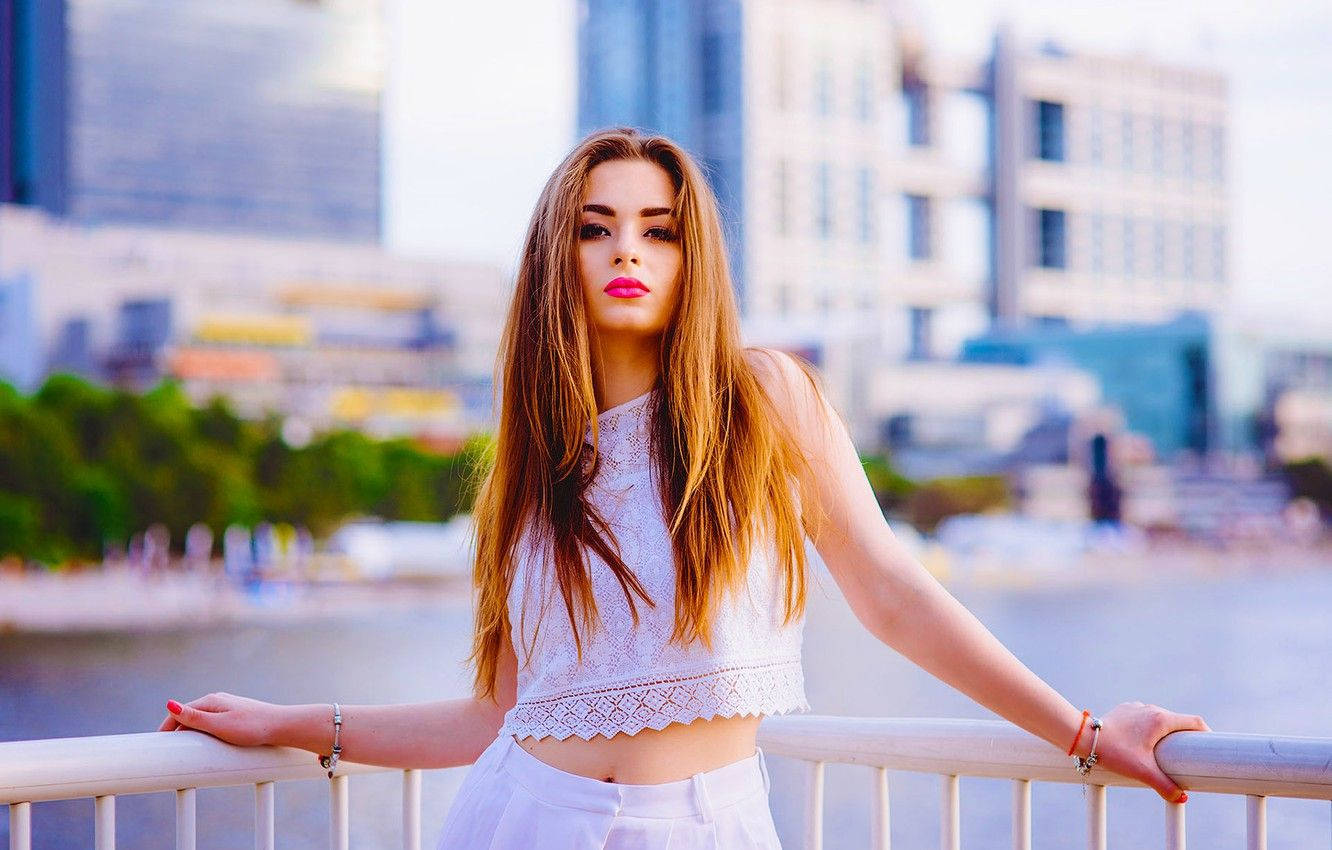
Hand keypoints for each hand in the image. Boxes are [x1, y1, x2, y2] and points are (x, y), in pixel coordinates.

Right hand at [157, 692, 285, 747]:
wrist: (281, 726)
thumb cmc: (251, 727)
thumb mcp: (218, 725)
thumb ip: (194, 718)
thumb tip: (169, 704)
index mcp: (210, 701)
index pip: (179, 713)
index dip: (166, 728)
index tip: (156, 745)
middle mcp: (217, 701)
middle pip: (188, 716)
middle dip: (175, 731)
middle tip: (164, 750)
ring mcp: (227, 708)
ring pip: (200, 720)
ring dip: (188, 732)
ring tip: (180, 749)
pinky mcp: (236, 716)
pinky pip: (211, 724)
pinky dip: (202, 733)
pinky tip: (203, 743)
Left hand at [1082, 701, 1210, 802]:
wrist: (1084, 737)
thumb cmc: (1115, 752)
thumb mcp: (1143, 772)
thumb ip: (1165, 786)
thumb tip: (1182, 797)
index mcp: (1161, 719)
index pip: (1194, 722)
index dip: (1206, 733)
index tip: (1211, 745)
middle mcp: (1150, 709)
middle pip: (1178, 720)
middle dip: (1186, 736)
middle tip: (1190, 754)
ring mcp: (1136, 707)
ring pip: (1159, 718)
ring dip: (1167, 732)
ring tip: (1167, 750)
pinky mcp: (1124, 710)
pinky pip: (1144, 718)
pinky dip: (1150, 728)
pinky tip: (1144, 743)